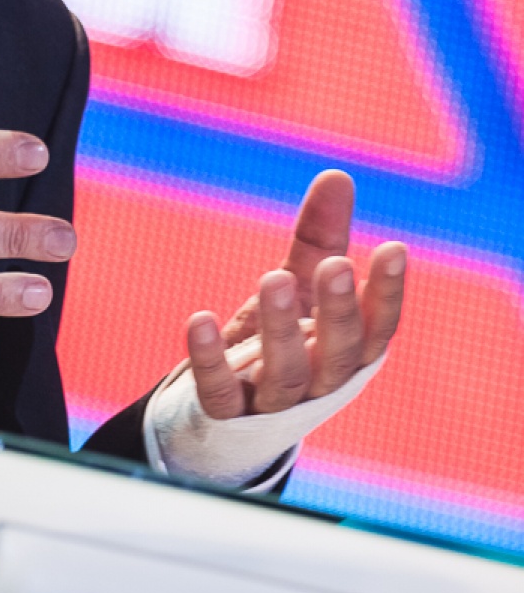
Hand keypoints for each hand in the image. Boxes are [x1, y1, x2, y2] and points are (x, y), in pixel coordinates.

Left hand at [185, 170, 405, 417]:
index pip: (377, 327)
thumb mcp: (302, 284)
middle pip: (337, 353)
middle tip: (336, 264)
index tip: (393, 247)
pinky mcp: (228, 413)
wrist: (238, 416)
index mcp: (346, 352)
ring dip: (280, 327)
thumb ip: (321, 237)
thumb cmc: (286, 340)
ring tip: (273, 276)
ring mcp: (274, 403)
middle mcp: (318, 382)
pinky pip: (220, 392)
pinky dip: (210, 360)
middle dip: (338, 309)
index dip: (387, 292)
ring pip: (285, 373)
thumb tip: (338, 175)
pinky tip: (199, 320)